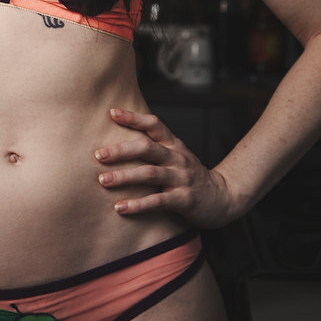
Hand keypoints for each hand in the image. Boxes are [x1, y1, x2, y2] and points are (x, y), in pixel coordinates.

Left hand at [95, 108, 235, 228]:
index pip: (154, 124)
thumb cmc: (189, 175)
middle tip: (98, 155)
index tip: (111, 113)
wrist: (223, 197)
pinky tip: (120, 207)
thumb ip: (154, 147)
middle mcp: (177, 158)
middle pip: (147, 148)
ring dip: (124, 177)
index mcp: (173, 144)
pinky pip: (158, 201)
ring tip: (102, 180)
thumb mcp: (176, 155)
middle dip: (121, 150)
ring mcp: (181, 178)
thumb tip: (118, 139)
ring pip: (150, 174)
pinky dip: (138, 204)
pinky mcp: (184, 199)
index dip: (133, 117)